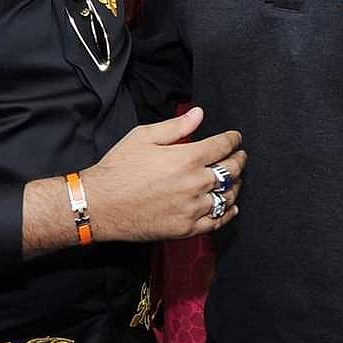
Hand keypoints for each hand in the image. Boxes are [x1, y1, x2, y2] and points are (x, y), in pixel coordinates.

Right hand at [82, 107, 244, 241]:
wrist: (100, 204)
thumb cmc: (119, 169)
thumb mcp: (144, 137)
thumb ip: (176, 126)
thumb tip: (198, 114)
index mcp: (187, 158)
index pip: (222, 146)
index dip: (233, 139)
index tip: (236, 138)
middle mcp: (194, 183)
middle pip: (230, 171)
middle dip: (239, 160)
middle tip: (241, 156)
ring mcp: (192, 208)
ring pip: (227, 197)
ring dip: (235, 186)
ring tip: (235, 180)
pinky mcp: (186, 228)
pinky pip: (217, 222)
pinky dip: (228, 213)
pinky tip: (229, 207)